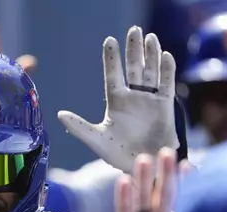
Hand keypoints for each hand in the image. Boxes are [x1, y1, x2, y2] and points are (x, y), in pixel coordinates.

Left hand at [58, 26, 178, 174]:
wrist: (144, 167)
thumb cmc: (119, 155)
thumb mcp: (97, 141)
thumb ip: (80, 127)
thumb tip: (59, 114)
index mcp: (116, 101)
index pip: (112, 75)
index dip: (111, 58)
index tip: (110, 40)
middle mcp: (133, 97)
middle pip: (133, 68)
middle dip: (133, 50)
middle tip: (134, 30)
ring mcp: (149, 100)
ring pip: (150, 72)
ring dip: (151, 55)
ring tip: (150, 38)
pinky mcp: (165, 107)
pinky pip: (166, 85)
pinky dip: (167, 71)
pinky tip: (166, 56)